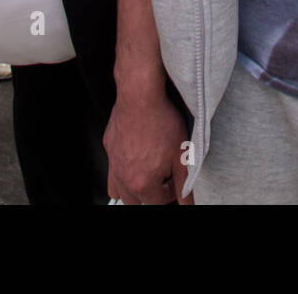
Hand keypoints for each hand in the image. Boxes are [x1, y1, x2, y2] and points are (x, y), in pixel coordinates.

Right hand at [104, 89, 192, 204]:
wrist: (140, 95)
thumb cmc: (162, 121)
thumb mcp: (182, 155)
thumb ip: (185, 184)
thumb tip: (188, 202)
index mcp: (143, 183)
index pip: (158, 203)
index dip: (171, 194)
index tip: (176, 182)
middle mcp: (124, 177)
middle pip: (135, 202)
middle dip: (150, 196)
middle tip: (163, 181)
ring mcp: (114, 162)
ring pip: (118, 190)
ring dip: (131, 190)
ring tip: (146, 176)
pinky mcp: (109, 146)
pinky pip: (112, 168)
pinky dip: (121, 171)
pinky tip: (134, 157)